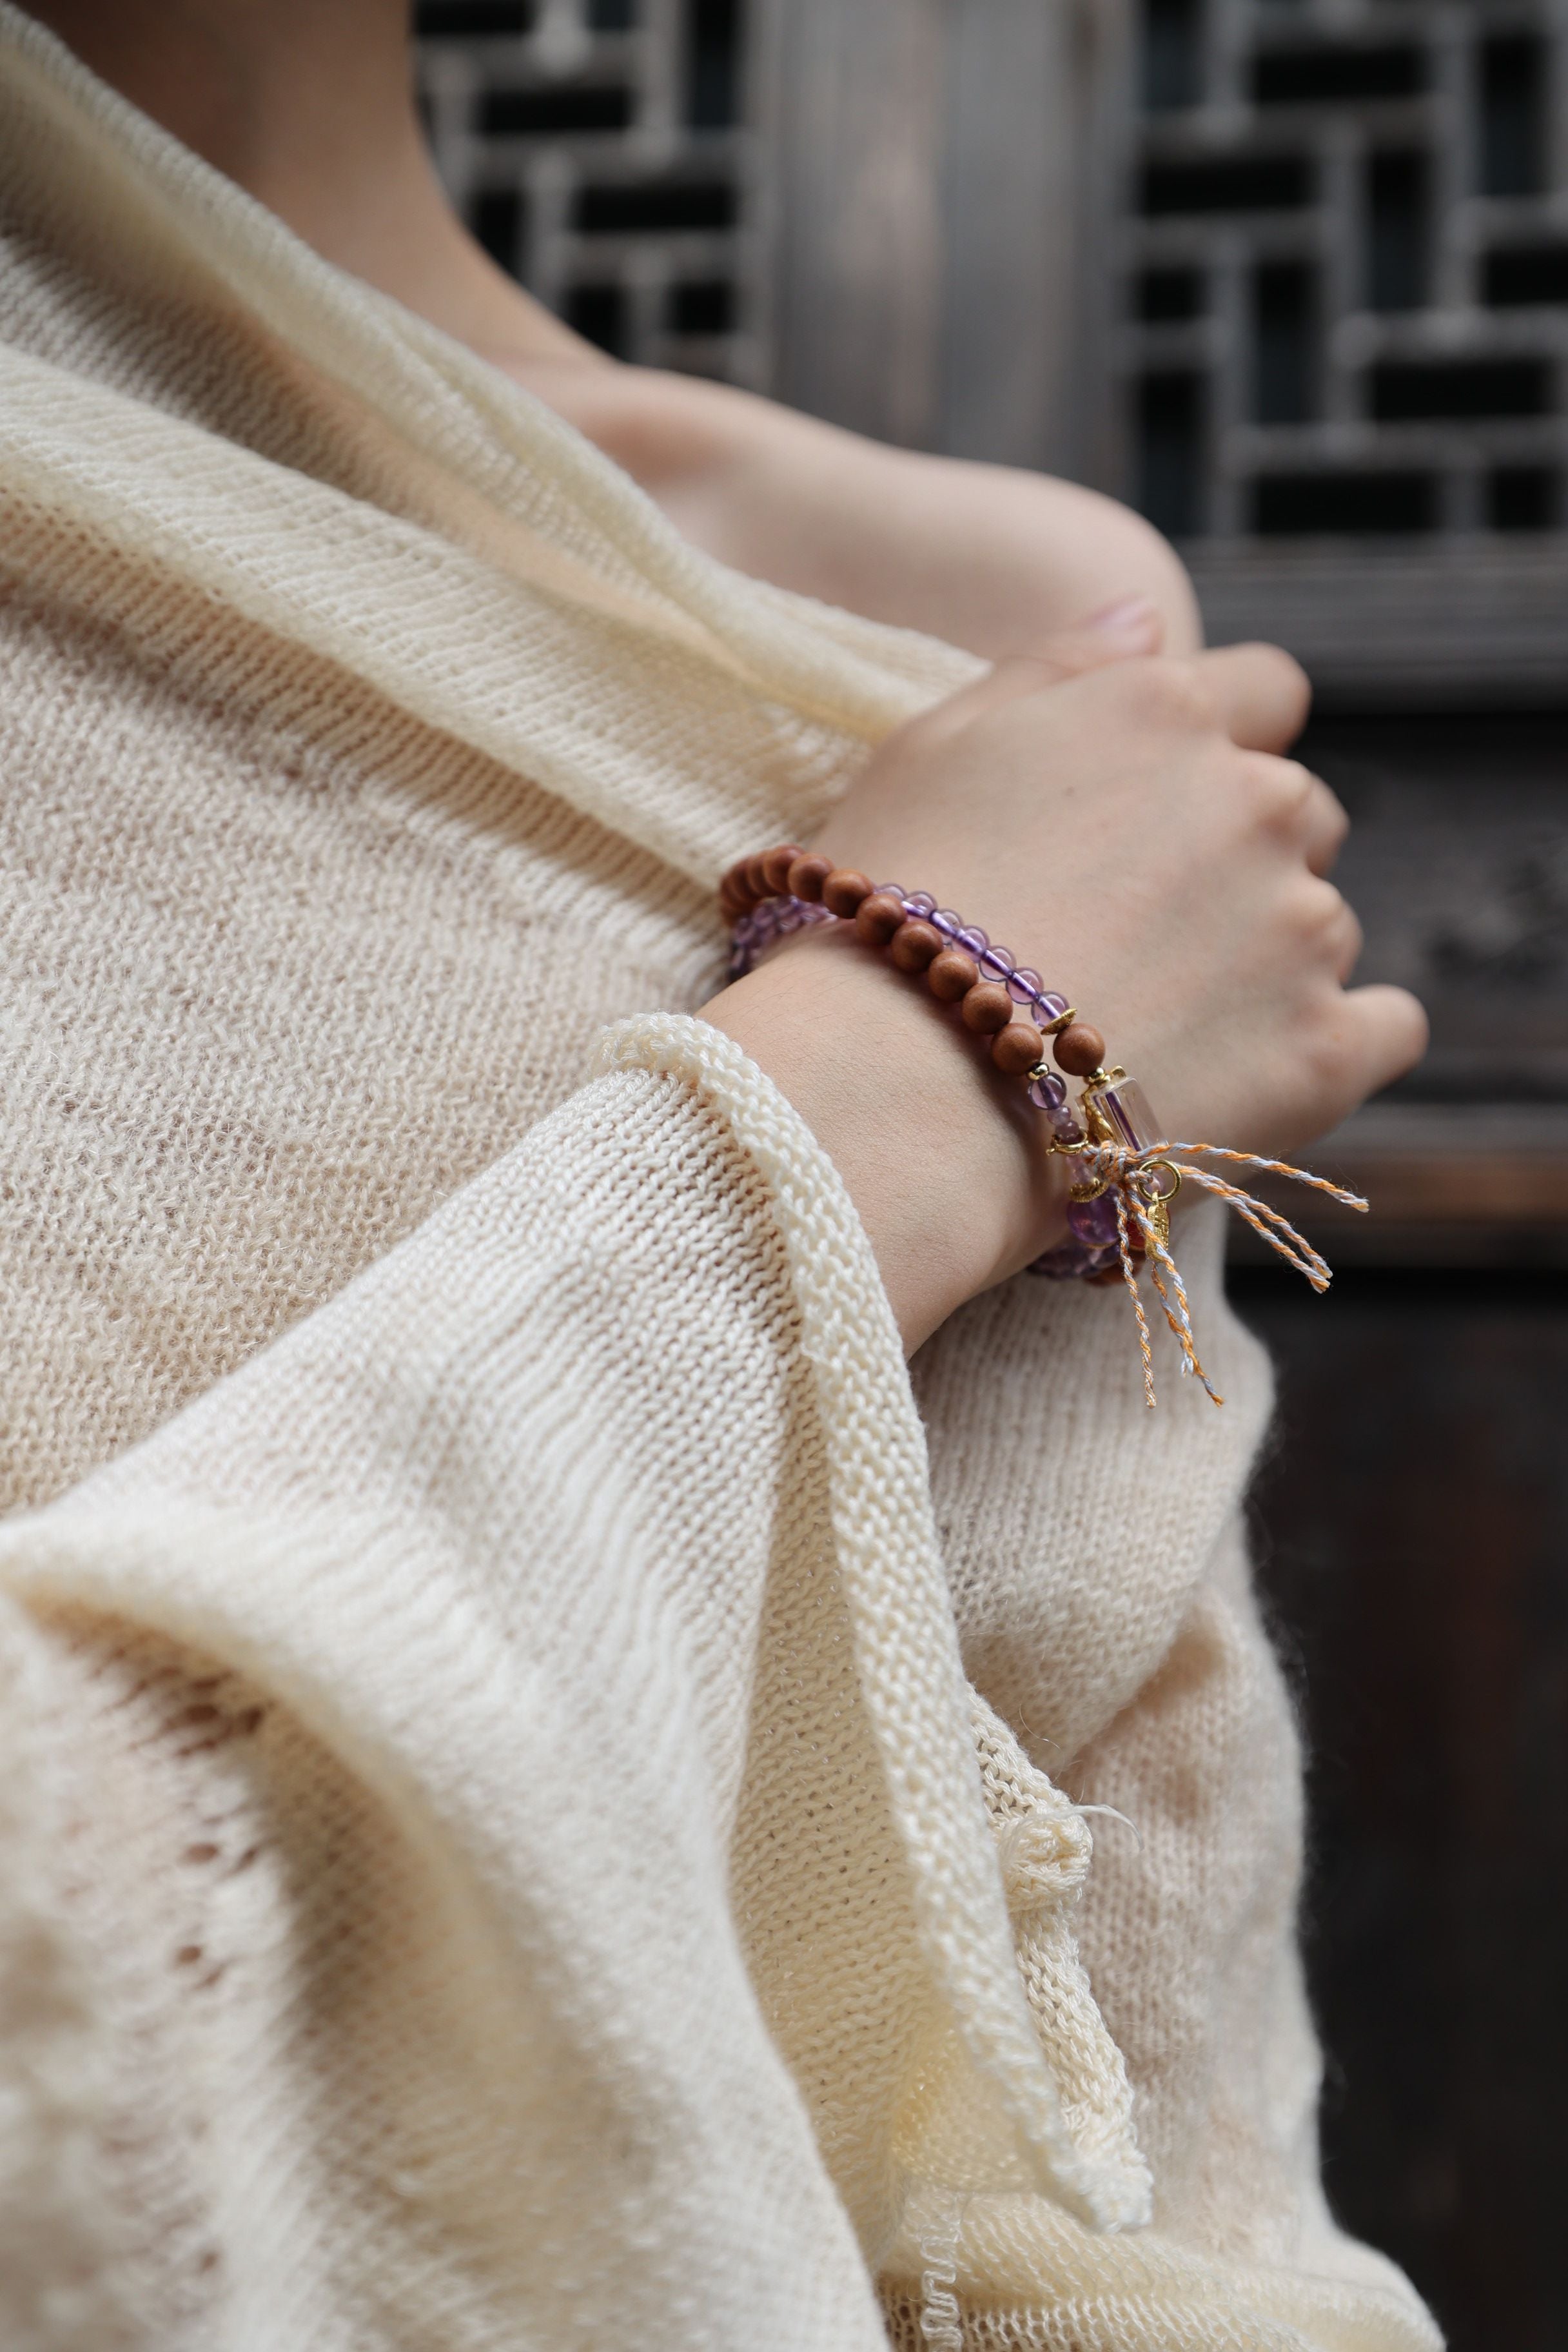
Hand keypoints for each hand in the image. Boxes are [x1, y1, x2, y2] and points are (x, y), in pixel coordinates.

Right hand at [705, 606, 1425, 1351]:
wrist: (899, 1092)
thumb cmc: (885, 915)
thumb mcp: (931, 748)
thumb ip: (1056, 668)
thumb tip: (1148, 622)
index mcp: (1166, 714)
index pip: (1265, 690)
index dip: (1222, 744)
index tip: (1165, 810)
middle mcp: (1255, 802)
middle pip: (1297, 813)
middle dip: (1237, 860)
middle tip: (1137, 936)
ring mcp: (1299, 928)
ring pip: (1323, 923)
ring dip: (1264, 957)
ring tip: (1155, 1024)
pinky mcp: (1324, 1048)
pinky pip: (1387, 1026)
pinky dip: (1339, 1042)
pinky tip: (1256, 1070)